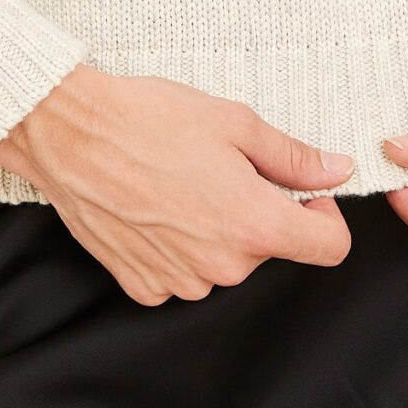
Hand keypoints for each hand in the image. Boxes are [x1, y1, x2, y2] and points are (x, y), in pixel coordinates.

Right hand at [0, 64, 357, 303]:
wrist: (71, 136)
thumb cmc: (150, 120)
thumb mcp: (236, 123)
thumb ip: (294, 156)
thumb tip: (337, 170)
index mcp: (255, 225)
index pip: (328, 247)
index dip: (324, 214)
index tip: (303, 191)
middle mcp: (223, 267)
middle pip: (268, 247)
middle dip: (257, 210)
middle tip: (219, 167)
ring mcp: (180, 282)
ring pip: (224, 261)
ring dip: (215, 230)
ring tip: (179, 182)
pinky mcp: (143, 287)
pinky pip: (181, 272)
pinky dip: (177, 246)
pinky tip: (154, 206)